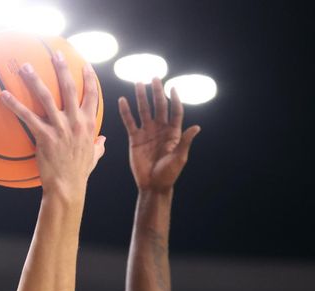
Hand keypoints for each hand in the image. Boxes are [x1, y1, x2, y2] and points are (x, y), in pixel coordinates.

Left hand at [0, 52, 104, 199]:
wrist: (67, 187)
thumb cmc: (79, 174)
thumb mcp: (93, 157)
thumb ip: (99, 146)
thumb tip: (103, 140)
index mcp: (89, 124)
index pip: (92, 95)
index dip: (89, 77)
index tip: (84, 64)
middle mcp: (76, 121)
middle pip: (70, 88)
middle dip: (62, 68)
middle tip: (55, 54)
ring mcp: (60, 128)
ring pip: (47, 97)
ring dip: (35, 79)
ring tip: (25, 67)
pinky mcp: (44, 136)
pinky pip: (27, 116)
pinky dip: (14, 104)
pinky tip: (3, 95)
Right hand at [118, 78, 200, 192]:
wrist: (152, 184)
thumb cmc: (169, 173)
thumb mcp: (179, 158)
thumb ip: (185, 141)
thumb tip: (197, 127)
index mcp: (173, 133)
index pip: (175, 111)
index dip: (175, 99)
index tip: (172, 87)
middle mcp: (160, 129)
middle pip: (159, 106)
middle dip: (157, 92)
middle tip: (154, 77)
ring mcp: (147, 133)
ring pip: (144, 111)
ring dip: (141, 97)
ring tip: (138, 83)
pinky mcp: (135, 139)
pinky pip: (130, 122)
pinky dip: (126, 112)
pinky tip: (122, 101)